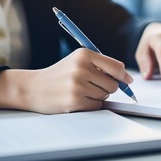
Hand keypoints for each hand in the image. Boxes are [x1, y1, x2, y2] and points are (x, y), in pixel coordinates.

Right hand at [0, 48, 132, 113]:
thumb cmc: (60, 75)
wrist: (33, 88)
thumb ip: (101, 65)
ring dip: (98, 96)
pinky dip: (91, 105)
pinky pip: (96, 105)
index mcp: (84, 54)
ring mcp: (77, 85)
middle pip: (113, 84)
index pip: (116, 66)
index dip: (124, 76)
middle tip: (93, 86)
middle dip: (108, 88)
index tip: (127, 81)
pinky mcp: (74, 101)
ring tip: (81, 91)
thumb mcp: (78, 61)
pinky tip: (77, 100)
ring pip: (105, 95)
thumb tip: (126, 78)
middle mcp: (81, 68)